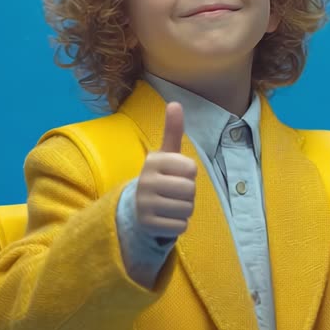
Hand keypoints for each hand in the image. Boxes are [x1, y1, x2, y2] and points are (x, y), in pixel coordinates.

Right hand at [134, 102, 197, 240]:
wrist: (137, 207)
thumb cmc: (160, 177)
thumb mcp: (166, 154)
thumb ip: (173, 131)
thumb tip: (175, 103)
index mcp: (153, 161)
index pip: (192, 169)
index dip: (189, 174)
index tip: (176, 175)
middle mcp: (145, 181)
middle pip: (190, 190)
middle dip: (188, 193)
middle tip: (173, 192)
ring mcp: (145, 204)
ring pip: (187, 209)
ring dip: (184, 209)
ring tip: (170, 204)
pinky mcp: (148, 224)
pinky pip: (181, 226)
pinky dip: (179, 224)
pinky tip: (166, 217)